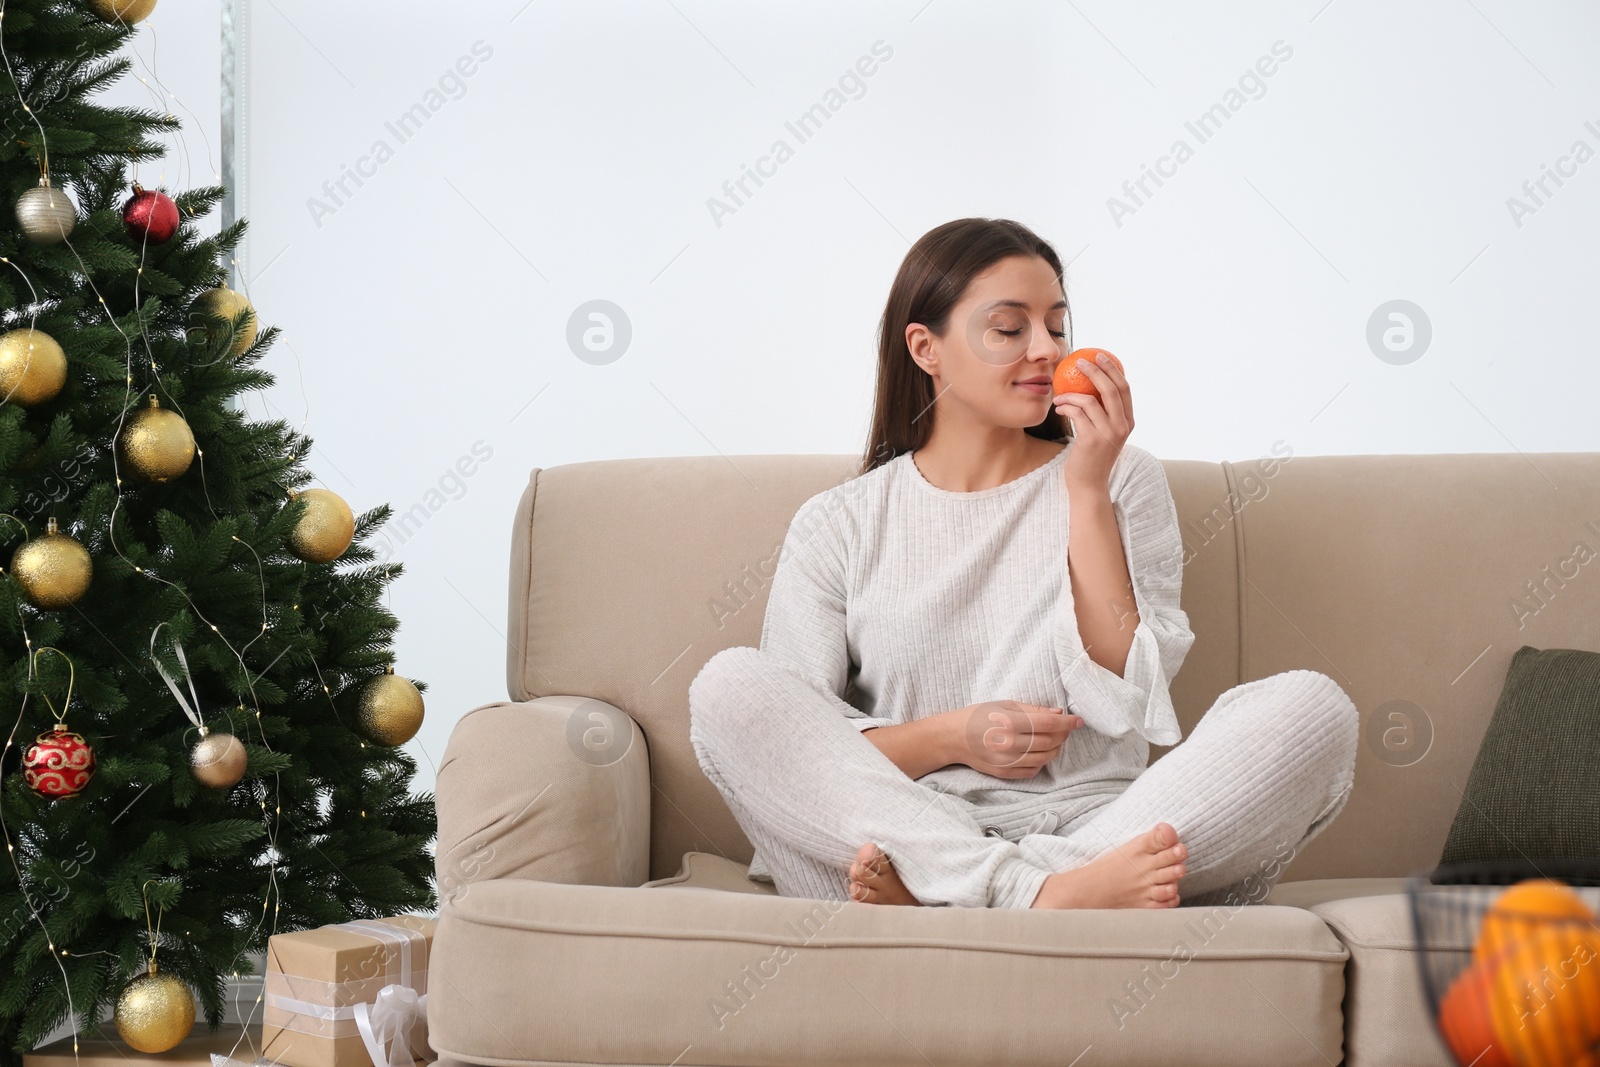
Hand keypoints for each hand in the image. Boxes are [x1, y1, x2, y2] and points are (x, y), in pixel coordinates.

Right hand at [943, 700, 1083, 779]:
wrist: (953, 738)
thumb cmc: (978, 716)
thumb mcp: (1004, 705)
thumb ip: (1032, 710)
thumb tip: (1058, 713)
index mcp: (1010, 723)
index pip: (1048, 724)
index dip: (1067, 723)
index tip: (1079, 721)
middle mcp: (1010, 744)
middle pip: (1050, 742)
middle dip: (1063, 734)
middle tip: (1065, 727)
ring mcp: (1008, 761)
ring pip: (1045, 758)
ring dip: (1056, 749)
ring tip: (1055, 739)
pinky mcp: (1005, 773)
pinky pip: (1033, 771)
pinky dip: (1042, 762)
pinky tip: (1039, 751)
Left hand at [1055, 352, 1133, 492]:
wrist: (1088, 484)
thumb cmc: (1092, 456)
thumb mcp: (1104, 433)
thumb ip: (1104, 413)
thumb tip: (1091, 386)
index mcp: (1128, 422)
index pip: (1124, 389)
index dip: (1113, 369)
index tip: (1100, 356)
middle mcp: (1122, 426)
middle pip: (1111, 389)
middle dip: (1096, 370)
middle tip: (1079, 361)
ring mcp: (1108, 433)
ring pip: (1089, 400)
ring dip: (1070, 394)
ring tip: (1059, 396)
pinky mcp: (1091, 440)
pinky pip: (1077, 413)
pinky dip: (1065, 406)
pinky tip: (1058, 408)